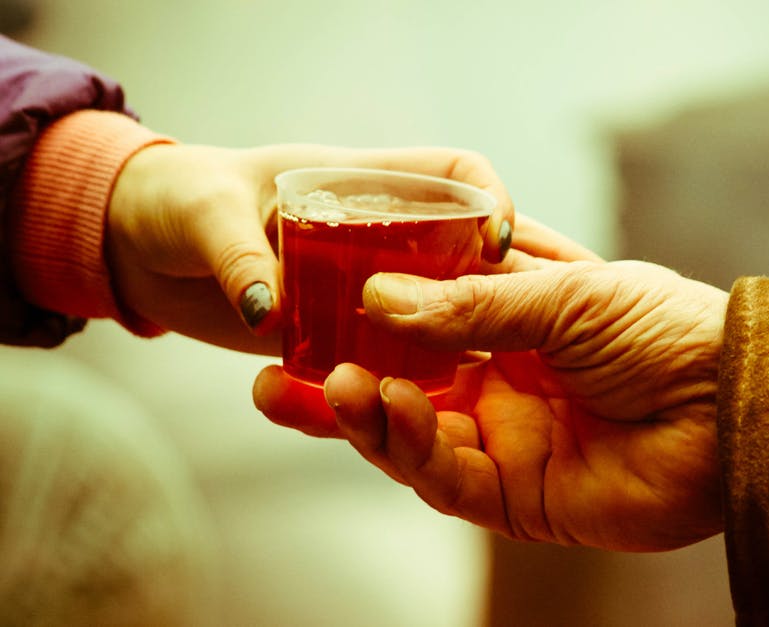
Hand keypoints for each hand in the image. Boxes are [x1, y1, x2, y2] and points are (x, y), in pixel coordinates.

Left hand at [106, 143, 521, 353]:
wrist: (138, 248)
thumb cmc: (173, 199)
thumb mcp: (205, 214)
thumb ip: (238, 255)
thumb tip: (266, 313)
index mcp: (366, 181)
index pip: (455, 174)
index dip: (489, 200)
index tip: (493, 247)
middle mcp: (381, 235)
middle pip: (463, 259)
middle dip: (491, 297)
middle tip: (502, 342)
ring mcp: (363, 289)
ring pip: (430, 322)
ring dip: (440, 358)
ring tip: (443, 390)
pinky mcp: (338, 335)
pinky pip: (375, 364)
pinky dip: (380, 392)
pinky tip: (377, 416)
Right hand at [255, 260, 727, 550]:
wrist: (736, 404)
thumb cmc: (665, 329)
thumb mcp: (565, 294)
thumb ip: (471, 304)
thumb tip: (375, 296)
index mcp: (514, 327)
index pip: (418, 326)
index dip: (361, 321)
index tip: (304, 305)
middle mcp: (502, 387)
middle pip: (399, 390)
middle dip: (336, 384)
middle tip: (274, 372)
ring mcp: (508, 444)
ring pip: (410, 439)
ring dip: (364, 415)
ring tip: (333, 385)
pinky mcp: (521, 500)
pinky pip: (448, 480)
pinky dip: (410, 449)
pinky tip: (387, 409)